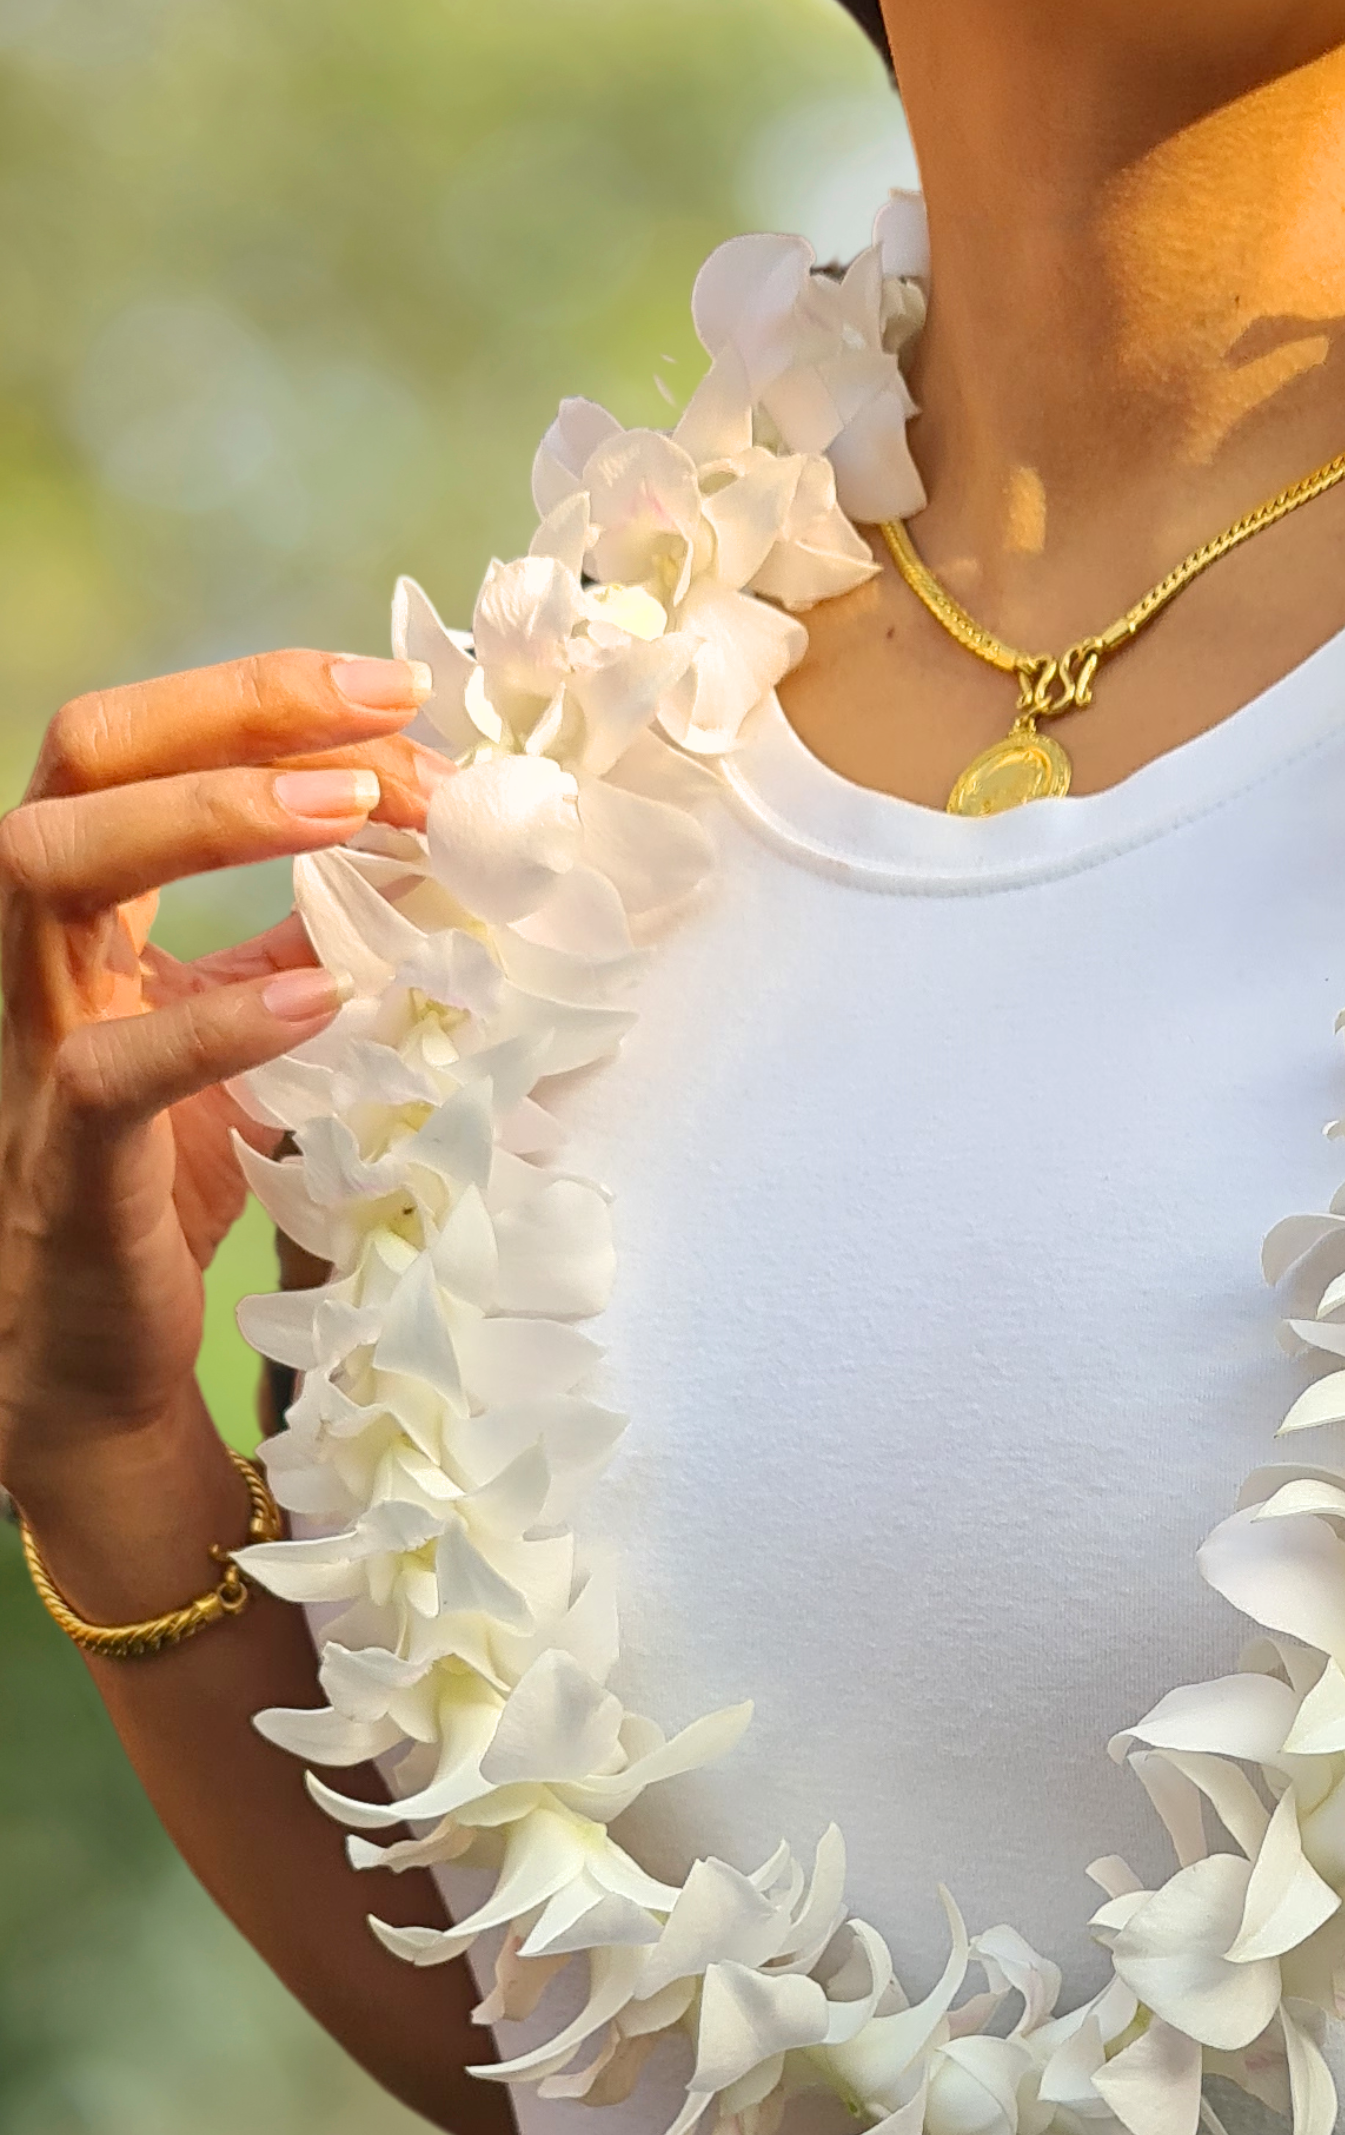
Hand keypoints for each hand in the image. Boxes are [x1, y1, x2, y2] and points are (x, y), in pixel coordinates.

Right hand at [0, 651, 446, 1506]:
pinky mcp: (65, 1160)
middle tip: (385, 710)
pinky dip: (221, 1025)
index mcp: (84, 913)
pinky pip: (114, 1071)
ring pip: (43, 872)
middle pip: (76, 765)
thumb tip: (421, 856)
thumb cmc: (165, 1170)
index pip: (135, 748)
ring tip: (354, 804)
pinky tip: (328, 995)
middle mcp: (34, 955)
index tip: (398, 693)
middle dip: (228, 713)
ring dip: (205, 817)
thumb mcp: (244, 1025)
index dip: (256, 699)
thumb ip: (297, 938)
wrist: (97, 1347)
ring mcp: (31, 1051)